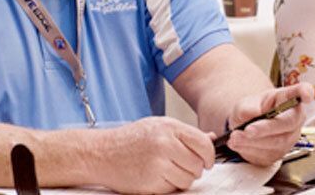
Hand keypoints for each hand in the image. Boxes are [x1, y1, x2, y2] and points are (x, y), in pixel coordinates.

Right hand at [93, 116, 214, 193]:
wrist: (102, 153)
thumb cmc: (130, 139)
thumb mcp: (158, 126)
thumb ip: (185, 134)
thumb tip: (211, 138)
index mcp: (169, 127)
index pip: (203, 144)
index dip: (209, 156)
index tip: (206, 161)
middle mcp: (165, 144)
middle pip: (197, 165)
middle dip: (193, 169)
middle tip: (180, 165)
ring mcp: (158, 164)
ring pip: (188, 180)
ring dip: (181, 179)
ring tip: (165, 170)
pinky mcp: (151, 182)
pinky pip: (172, 189)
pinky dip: (168, 186)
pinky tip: (155, 176)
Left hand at [224, 83, 314, 165]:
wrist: (245, 126)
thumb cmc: (251, 110)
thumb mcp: (245, 103)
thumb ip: (247, 108)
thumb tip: (253, 113)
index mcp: (288, 98)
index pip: (301, 92)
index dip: (305, 92)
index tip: (307, 94)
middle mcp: (294, 119)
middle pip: (287, 124)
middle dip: (265, 129)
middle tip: (247, 130)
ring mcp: (290, 138)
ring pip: (276, 144)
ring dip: (252, 142)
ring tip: (235, 138)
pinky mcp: (280, 154)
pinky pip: (267, 155)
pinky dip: (249, 151)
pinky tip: (238, 144)